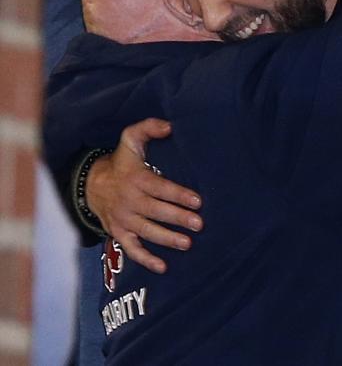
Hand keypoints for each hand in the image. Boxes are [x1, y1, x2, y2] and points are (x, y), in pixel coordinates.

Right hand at [86, 118, 202, 273]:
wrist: (91, 184)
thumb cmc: (121, 162)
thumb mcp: (130, 139)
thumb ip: (148, 129)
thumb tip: (169, 126)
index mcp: (136, 179)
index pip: (160, 188)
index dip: (178, 195)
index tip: (197, 201)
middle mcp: (129, 201)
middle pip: (156, 211)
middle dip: (178, 218)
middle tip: (199, 224)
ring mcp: (123, 219)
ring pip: (146, 231)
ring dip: (167, 239)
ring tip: (187, 244)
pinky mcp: (119, 233)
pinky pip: (132, 249)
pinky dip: (146, 259)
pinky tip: (163, 266)